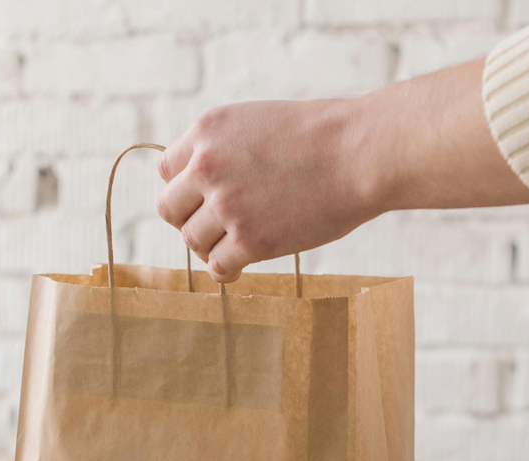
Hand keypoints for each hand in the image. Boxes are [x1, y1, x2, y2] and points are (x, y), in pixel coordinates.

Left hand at [157, 100, 377, 282]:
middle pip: (170, 208)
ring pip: (192, 240)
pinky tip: (240, 267)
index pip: (168, 171)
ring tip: (236, 245)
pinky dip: (226, 270)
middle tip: (216, 226)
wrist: (360, 153)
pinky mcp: (250, 241)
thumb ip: (227, 148)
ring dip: (210, 246)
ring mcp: (227, 206)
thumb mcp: (260, 122)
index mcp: (207, 131)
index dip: (187, 188)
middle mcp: (207, 167)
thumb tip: (209, 184)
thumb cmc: (324, 136)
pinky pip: (217, 267)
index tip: (207, 199)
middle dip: (190, 219)